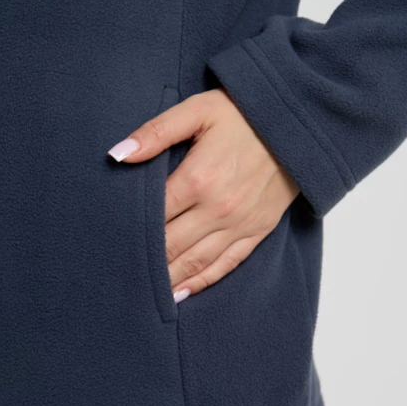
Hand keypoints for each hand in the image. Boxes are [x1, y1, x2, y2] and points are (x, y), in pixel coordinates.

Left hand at [108, 88, 299, 302]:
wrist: (297, 124)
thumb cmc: (243, 114)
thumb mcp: (198, 110)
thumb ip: (156, 132)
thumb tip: (118, 155)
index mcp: (198, 179)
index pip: (153, 217)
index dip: (128, 233)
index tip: (108, 244)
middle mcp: (218, 209)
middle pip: (170, 245)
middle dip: (143, 262)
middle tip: (117, 275)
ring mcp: (239, 224)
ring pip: (195, 262)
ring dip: (168, 279)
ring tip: (142, 295)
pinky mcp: (257, 231)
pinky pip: (226, 264)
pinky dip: (202, 281)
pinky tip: (182, 293)